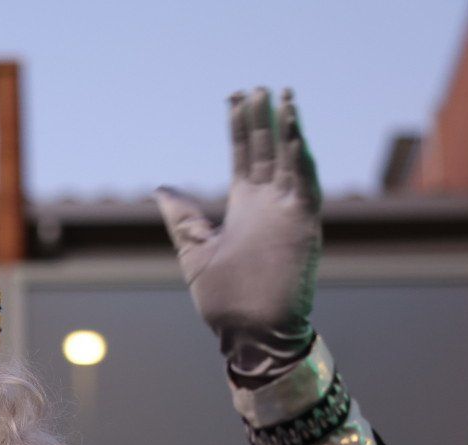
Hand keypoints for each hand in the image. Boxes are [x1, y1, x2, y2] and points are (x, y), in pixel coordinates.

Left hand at [155, 87, 321, 374]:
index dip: (240, 128)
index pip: (245, 158)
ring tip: (281, 97)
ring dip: (287, 130)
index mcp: (245, 210)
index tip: (235, 99)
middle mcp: (269, 207)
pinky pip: (305, 185)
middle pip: (267, 152)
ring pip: (290, 162)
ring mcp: (288, 215)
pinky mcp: (303, 227)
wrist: (248, 334)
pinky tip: (294, 130)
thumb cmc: (223, 301)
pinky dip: (301, 157)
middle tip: (257, 88)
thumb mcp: (194, 251)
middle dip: (262, 120)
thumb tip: (162, 189)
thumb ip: (183, 218)